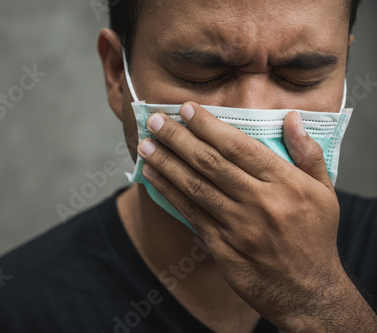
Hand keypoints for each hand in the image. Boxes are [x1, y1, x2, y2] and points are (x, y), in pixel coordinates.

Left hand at [137, 102, 360, 329]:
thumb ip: (308, 153)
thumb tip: (290, 118)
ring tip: (145, 145)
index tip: (187, 109)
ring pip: (195, 187)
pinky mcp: (222, 247)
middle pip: (211, 163)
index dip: (210, 126)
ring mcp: (239, 227)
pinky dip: (169, 193)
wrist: (307, 291)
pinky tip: (153, 176)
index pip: (240, 147)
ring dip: (166, 163)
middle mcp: (261, 203)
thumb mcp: (324, 193)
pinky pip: (191, 214)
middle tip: (154, 120)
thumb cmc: (314, 238)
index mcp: (286, 184)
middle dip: (179, 138)